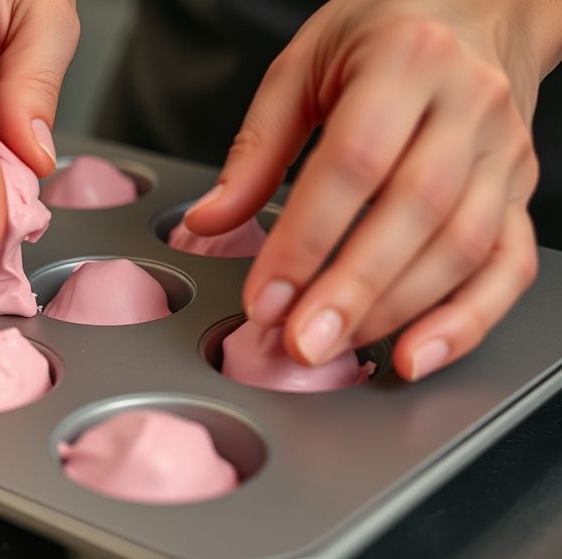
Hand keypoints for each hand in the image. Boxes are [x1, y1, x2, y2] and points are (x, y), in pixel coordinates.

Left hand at [184, 0, 559, 379]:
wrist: (480, 6)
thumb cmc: (384, 30)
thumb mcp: (303, 65)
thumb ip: (256, 147)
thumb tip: (209, 220)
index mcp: (406, 61)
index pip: (353, 164)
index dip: (305, 240)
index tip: (265, 297)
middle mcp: (468, 105)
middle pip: (415, 212)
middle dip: (353, 290)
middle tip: (302, 343)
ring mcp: (504, 152)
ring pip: (463, 246)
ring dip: (397, 311)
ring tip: (336, 348)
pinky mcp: (519, 191)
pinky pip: (508, 265)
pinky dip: (467, 320)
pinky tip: (417, 353)